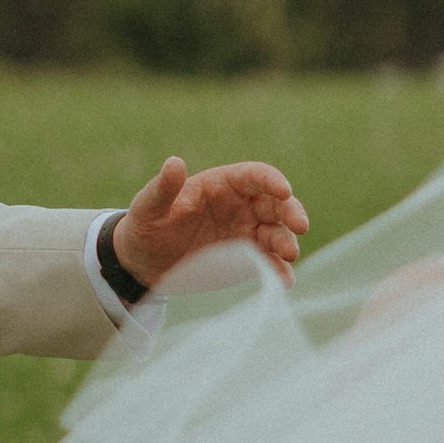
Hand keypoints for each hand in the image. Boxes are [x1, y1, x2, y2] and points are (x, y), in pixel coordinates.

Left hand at [112, 157, 308, 286]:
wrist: (143, 263)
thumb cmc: (146, 227)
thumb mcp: (147, 208)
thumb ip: (162, 188)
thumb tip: (174, 162)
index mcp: (222, 185)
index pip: (255, 176)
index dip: (272, 180)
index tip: (284, 190)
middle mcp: (241, 206)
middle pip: (275, 204)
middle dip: (291, 212)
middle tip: (300, 225)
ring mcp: (247, 233)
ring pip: (278, 232)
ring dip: (287, 241)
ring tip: (287, 254)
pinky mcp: (247, 259)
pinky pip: (269, 262)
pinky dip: (279, 270)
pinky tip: (284, 280)